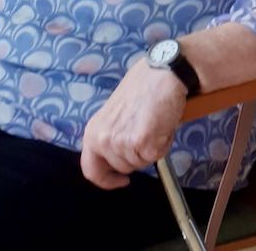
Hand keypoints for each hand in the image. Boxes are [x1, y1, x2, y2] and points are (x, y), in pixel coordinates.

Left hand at [81, 59, 186, 188]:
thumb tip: (120, 157)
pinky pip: (157, 155)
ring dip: (152, 148)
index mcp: (93, 132)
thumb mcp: (115, 114)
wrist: (162, 75)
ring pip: (141, 163)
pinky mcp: (143, 143)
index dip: (107, 180)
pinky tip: (163, 125)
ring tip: (155, 125)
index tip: (121, 180)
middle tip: (148, 134)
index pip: (91, 170)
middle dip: (138, 156)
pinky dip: (164, 143)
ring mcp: (122, 143)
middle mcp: (103, 140)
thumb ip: (111, 136)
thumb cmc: (143, 88)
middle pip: (123, 167)